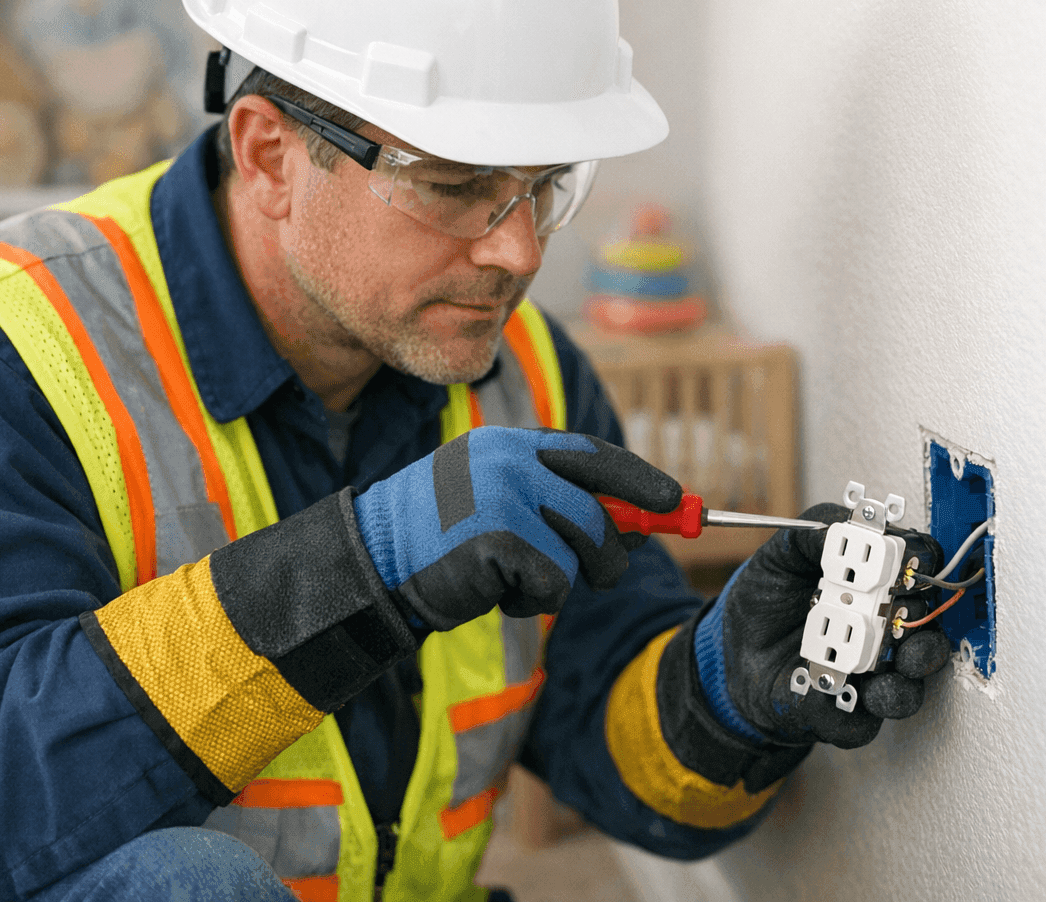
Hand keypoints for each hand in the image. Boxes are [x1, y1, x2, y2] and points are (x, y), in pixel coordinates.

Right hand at [352, 427, 680, 630]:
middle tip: (605, 575)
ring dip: (556, 583)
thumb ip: (553, 504)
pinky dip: (531, 601)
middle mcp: (510, 460)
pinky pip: (552, 583)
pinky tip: (491, 593)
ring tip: (508, 581)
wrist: (370, 562)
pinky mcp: (500, 536)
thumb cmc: (435, 542)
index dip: (638, 479)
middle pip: (597, 510)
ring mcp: (505, 495)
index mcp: (509, 445)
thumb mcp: (494, 505)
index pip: (591, 455)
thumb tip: (636, 524)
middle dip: (610, 552)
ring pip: (578, 551)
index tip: (675, 500)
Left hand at [696, 503, 953, 748]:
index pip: (919, 571)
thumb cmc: (766, 601)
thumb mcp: (780, 555)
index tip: (906, 557)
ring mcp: (872, 676)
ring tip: (886, 657)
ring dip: (907, 670)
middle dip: (922, 620)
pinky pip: (865, 722)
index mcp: (875, 586)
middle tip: (900, 610)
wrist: (734, 652)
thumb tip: (842, 529)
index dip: (920, 562)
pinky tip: (843, 691)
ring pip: (912, 682)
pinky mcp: (848, 715)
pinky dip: (858, 710)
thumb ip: (812, 535)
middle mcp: (885, 631)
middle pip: (928, 627)